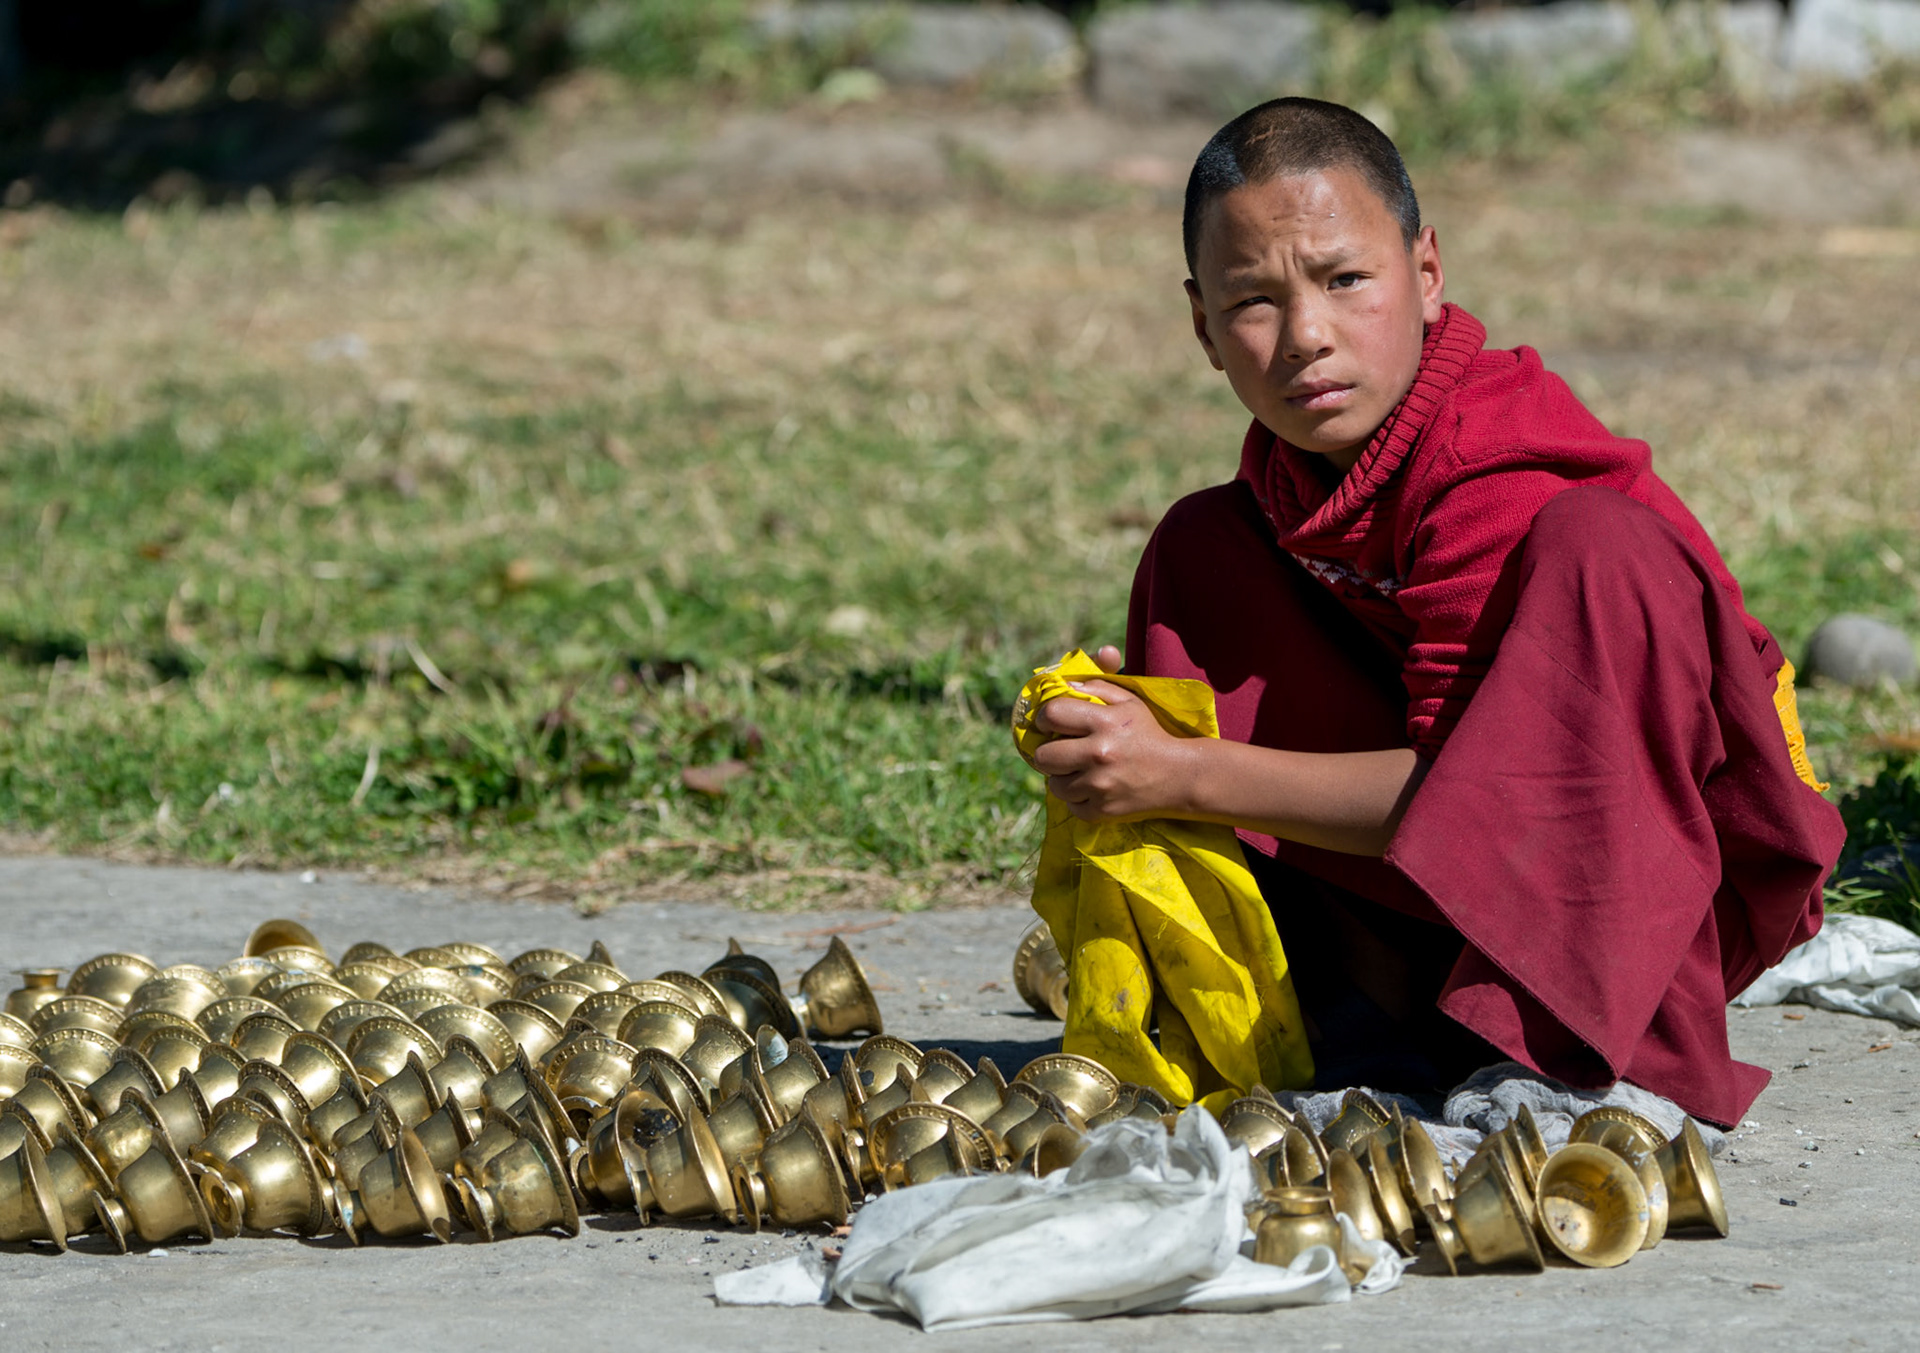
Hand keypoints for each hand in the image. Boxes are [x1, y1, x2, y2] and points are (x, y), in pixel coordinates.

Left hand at [1028, 648, 1195, 821]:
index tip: (1051, 724)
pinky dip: (1078, 798)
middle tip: (1062, 751)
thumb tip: (1065, 685)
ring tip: (1082, 771)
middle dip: (1049, 753)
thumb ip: (1097, 687)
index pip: (1052, 714)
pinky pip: (1070, 805)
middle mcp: (1099, 753)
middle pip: (1043, 756)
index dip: (1045, 719)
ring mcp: (1099, 785)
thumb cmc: (1149, 734)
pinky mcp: (1102, 810)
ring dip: (1064, 778)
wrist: (1179, 776)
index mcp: (1104, 722)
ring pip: (1054, 784)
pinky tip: (1095, 788)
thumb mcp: (1129, 702)